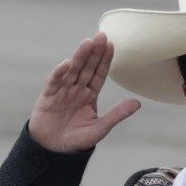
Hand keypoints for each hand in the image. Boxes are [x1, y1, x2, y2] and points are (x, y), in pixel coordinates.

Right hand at [29, 32, 140, 152]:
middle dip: (94, 52)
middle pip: (87, 67)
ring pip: (72, 71)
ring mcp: (62, 92)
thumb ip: (117, 114)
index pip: (99, 74)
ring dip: (79, 57)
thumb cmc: (77, 139)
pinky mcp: (48, 98)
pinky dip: (59, 74)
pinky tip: (66, 63)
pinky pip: (54, 83)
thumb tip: (138, 103)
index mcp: (89, 95)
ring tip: (88, 43)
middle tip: (102, 35)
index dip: (105, 60)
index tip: (112, 45)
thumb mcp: (100, 127)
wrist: (54, 150)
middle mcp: (76, 90)